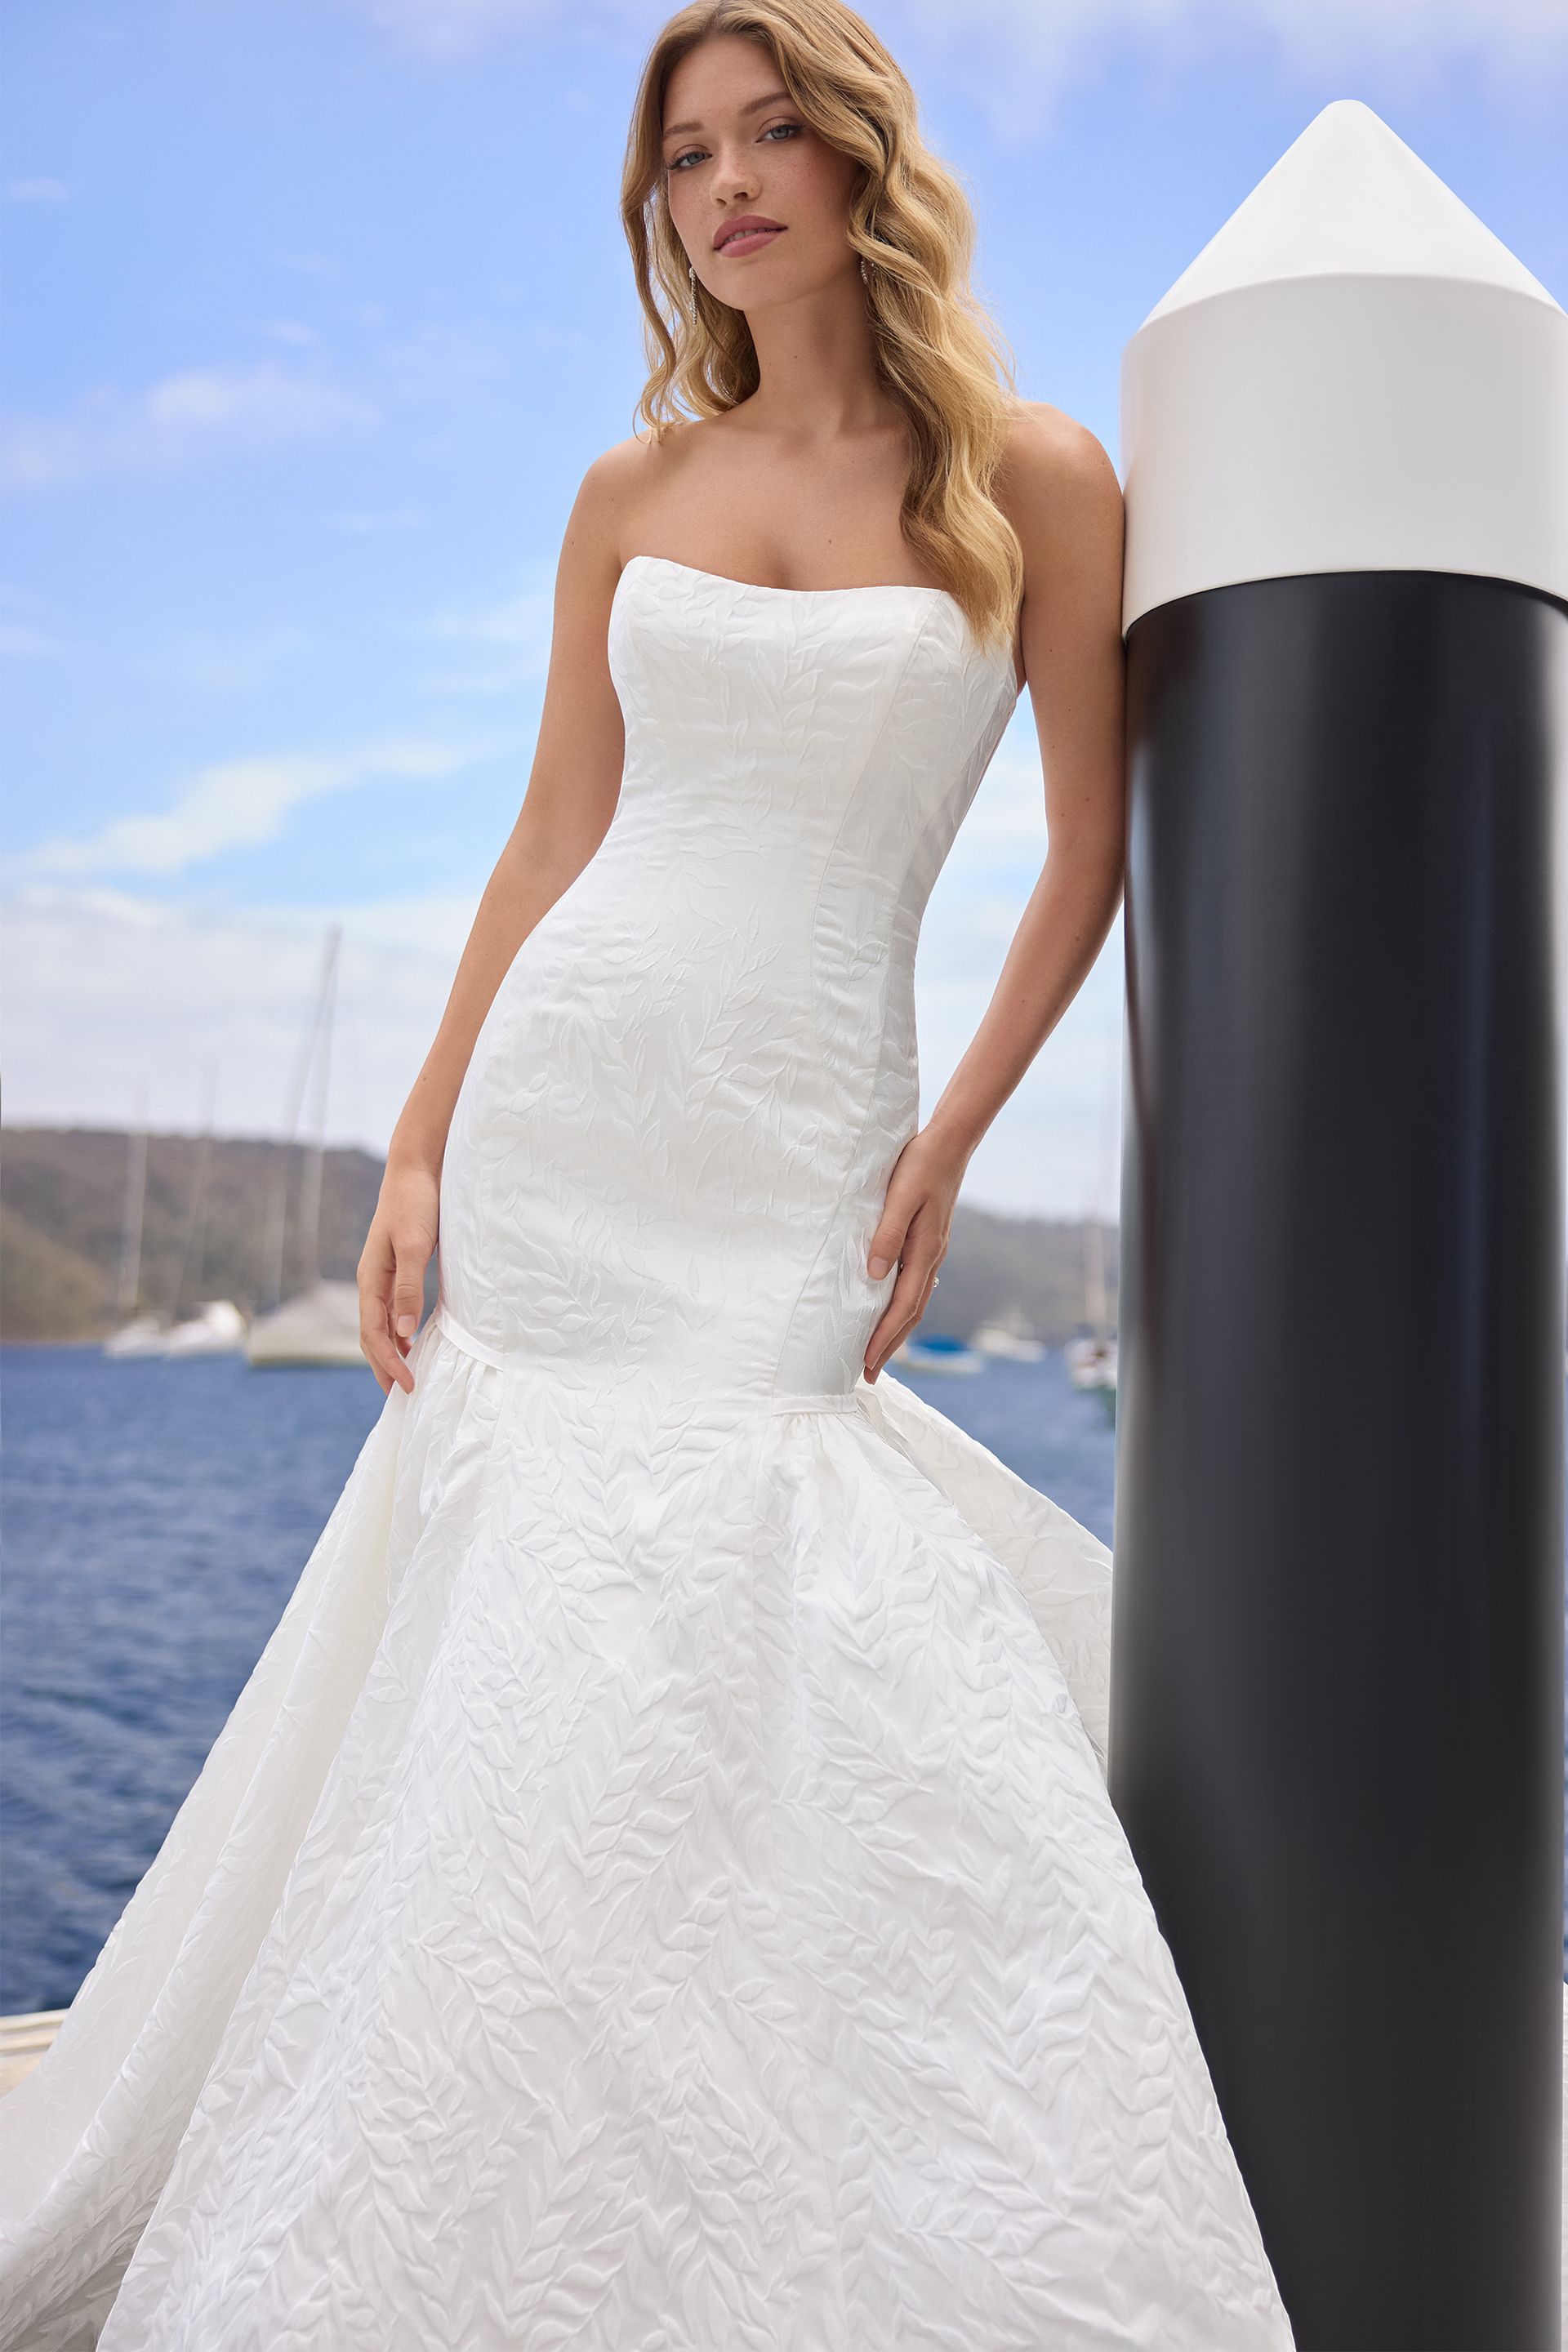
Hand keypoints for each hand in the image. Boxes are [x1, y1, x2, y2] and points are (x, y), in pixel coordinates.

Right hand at [358, 1160, 439, 1396]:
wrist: (416, 1169)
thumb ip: (408, 1287)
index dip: (388, 1363)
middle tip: (403, 1393)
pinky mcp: (398, 1268)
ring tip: (406, 1375)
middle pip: (371, 1335)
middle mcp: (372, 1281)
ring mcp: (383, 1274)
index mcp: (370, 1279)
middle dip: (384, 1366)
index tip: (408, 1386)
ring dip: (391, 1351)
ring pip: (381, 1324)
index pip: (373, 1334)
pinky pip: (393, 1309)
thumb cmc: (415, 1204)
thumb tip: (404, 1331)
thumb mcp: (412, 1246)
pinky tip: (414, 1339)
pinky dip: (400, 1331)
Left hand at [861, 1126, 967, 1381]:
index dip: (883, 1339)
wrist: (950, 1144)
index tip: (866, 1364)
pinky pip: (915, 1285)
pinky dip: (902, 1307)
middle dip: (890, 1346)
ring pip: (914, 1302)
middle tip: (869, 1374)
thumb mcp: (900, 1197)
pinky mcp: (929, 1242)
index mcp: (925, 1252)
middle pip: (911, 1314)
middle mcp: (931, 1258)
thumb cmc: (920, 1166)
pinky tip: (893, 1310)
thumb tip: (873, 1275)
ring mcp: (933, 1251)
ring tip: (878, 1351)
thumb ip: (887, 1235)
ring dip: (897, 1330)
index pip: (902, 1308)